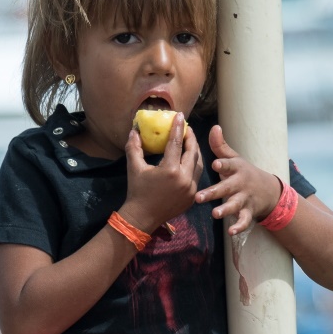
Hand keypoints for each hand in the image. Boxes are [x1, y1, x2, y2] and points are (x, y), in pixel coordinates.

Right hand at [120, 113, 202, 230]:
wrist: (143, 217)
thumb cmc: (137, 191)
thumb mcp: (134, 168)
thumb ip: (134, 147)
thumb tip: (134, 131)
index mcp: (170, 170)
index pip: (176, 144)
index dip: (178, 128)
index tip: (180, 116)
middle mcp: (185, 179)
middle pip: (193, 152)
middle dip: (191, 138)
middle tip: (187, 128)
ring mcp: (191, 189)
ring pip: (198, 164)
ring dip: (195, 151)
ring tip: (189, 141)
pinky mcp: (193, 196)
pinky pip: (197, 176)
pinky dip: (194, 166)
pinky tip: (189, 159)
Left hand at [195, 125, 280, 234]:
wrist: (269, 191)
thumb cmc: (244, 173)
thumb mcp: (235, 159)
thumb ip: (221, 146)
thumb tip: (213, 127)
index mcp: (236, 169)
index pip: (228, 166)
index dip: (222, 165)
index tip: (214, 165)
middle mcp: (240, 184)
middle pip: (226, 188)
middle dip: (213, 192)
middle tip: (198, 197)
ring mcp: (245, 199)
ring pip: (234, 205)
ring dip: (225, 210)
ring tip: (215, 214)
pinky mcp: (249, 212)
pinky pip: (244, 221)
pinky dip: (239, 226)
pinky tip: (231, 232)